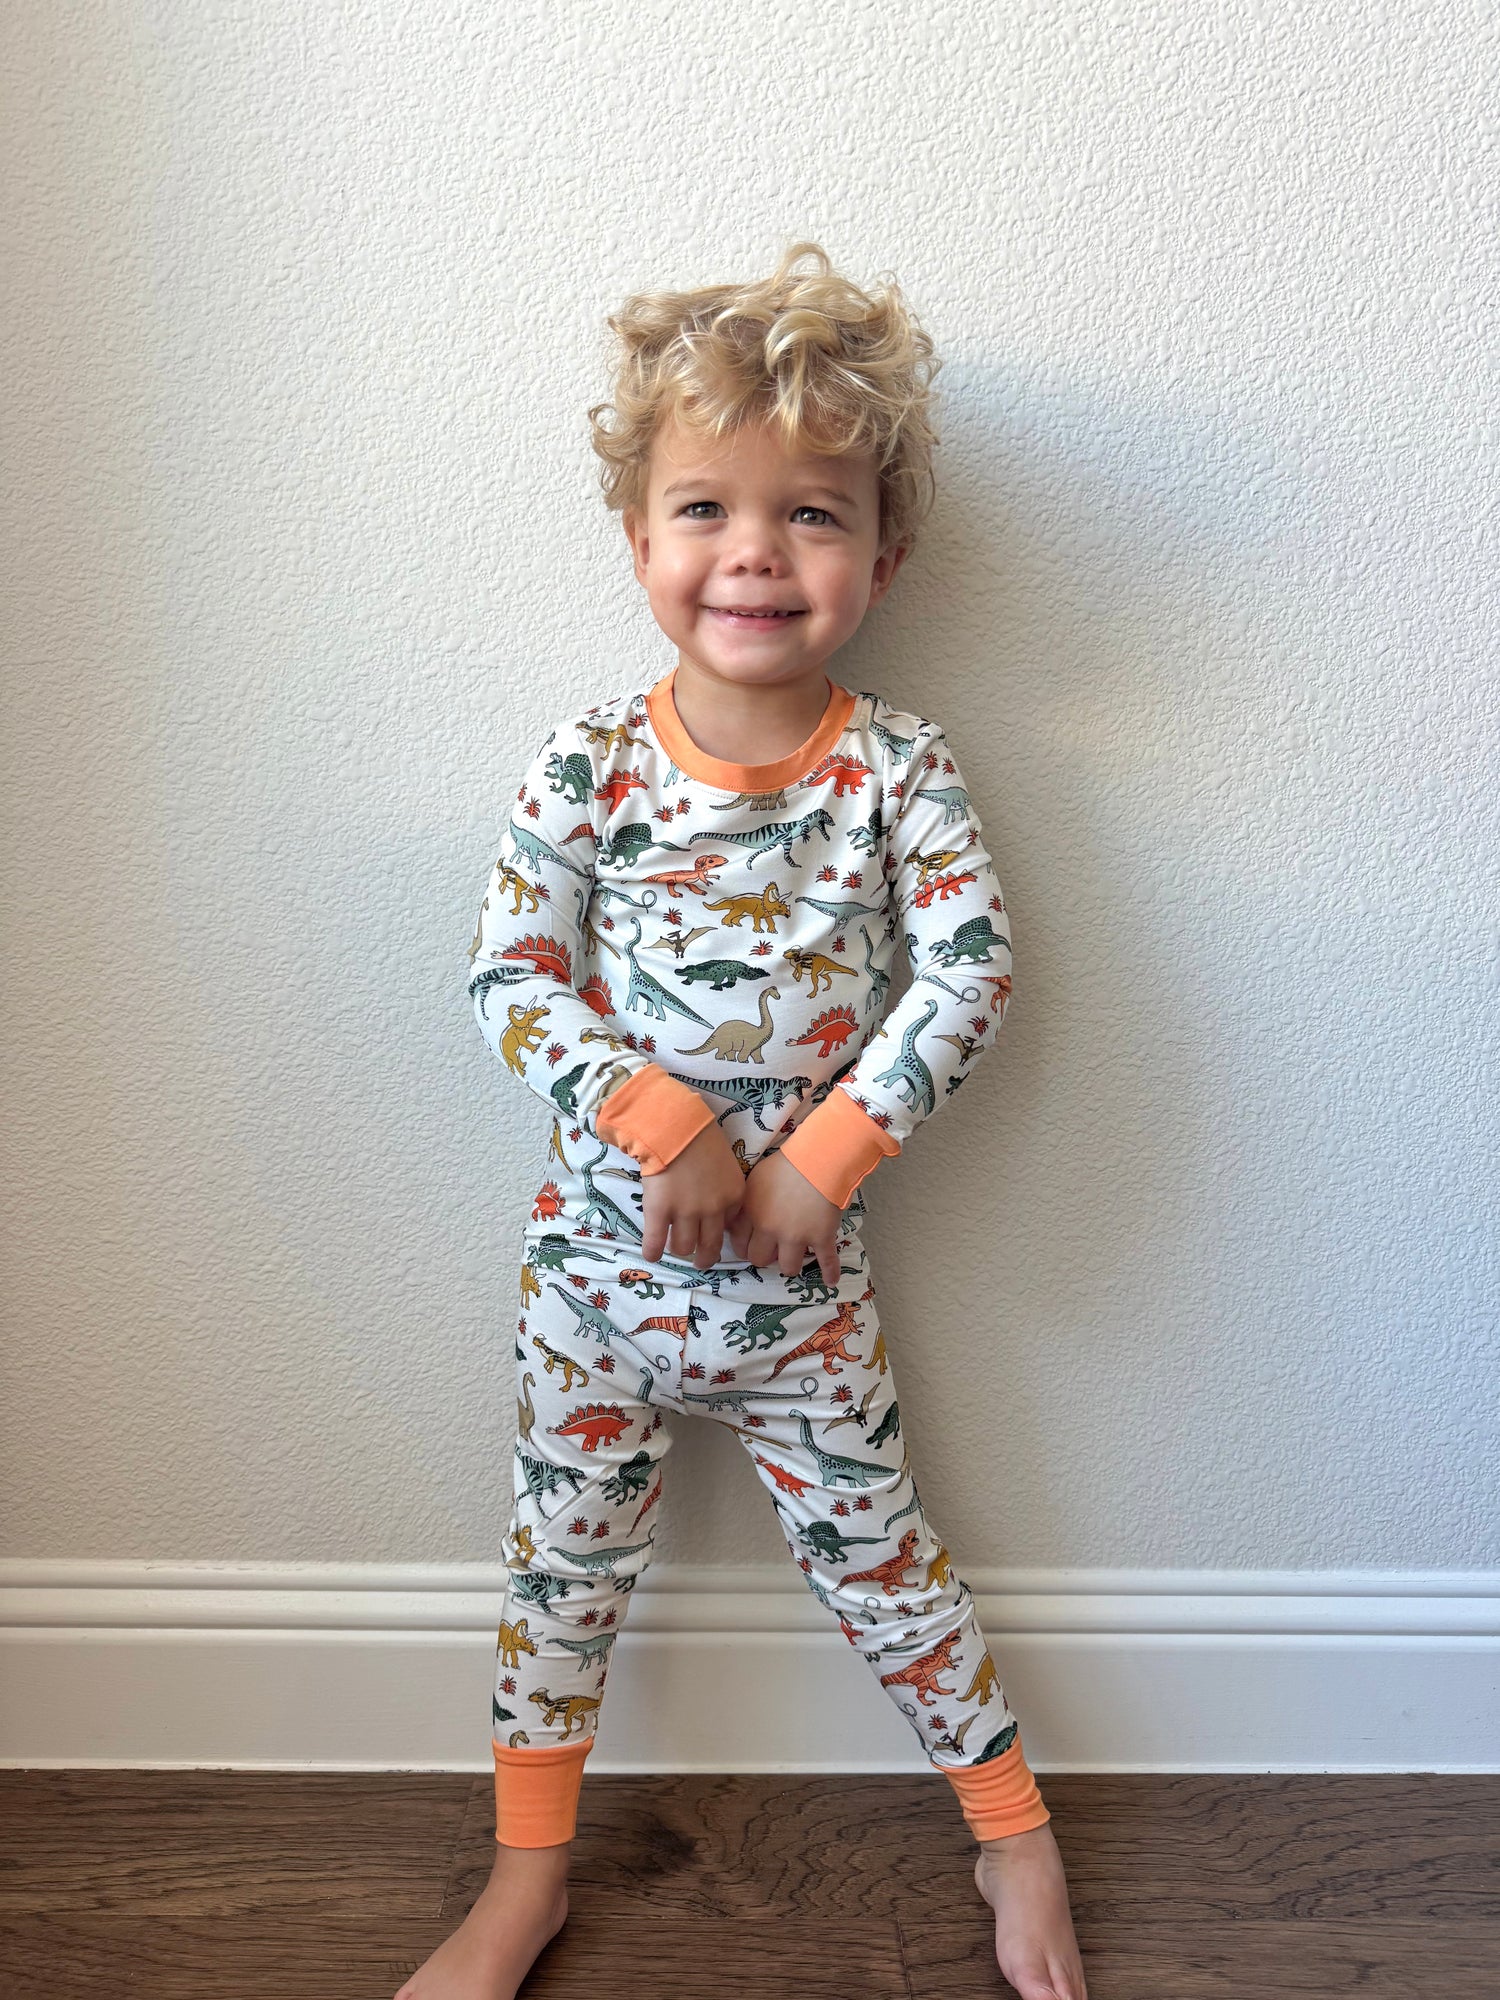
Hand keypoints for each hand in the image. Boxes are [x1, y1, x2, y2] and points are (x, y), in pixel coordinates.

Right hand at [639, 1119, 747, 1268]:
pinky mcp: (660, 1211)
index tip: (712, 1233)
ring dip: (678, 1250)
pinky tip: (650, 1254)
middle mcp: (713, 1210)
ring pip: (683, 1246)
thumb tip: (717, 1207)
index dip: (719, 1231)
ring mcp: (686, 1213)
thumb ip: (725, 1187)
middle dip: (705, 1257)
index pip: (730, 1227)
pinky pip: (656, 1242)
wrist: (674, 1124)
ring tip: (671, 1247)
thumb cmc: (700, 1135)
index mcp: (733, 1196)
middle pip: (710, 1246)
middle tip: (700, 1261)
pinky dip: (653, 1251)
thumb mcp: (726, 1162)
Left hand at [726, 1149, 842, 1285]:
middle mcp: (770, 1230)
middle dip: (765, 1257)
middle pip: (759, 1260)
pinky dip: (830, 1273)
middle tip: (772, 1250)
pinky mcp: (821, 1237)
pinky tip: (831, 1281)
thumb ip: (744, 1203)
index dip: (744, 1246)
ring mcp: (796, 1237)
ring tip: (795, 1259)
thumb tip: (734, 1224)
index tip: (751, 1245)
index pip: (739, 1244)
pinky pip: (825, 1261)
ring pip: (788, 1267)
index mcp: (752, 1214)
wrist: (817, 1159)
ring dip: (790, 1264)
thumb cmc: (784, 1164)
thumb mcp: (754, 1180)